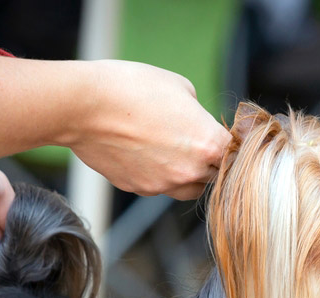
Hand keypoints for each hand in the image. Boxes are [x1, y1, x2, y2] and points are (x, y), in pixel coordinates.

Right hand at [67, 61, 231, 199]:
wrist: (84, 106)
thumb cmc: (133, 87)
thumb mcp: (180, 87)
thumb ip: (199, 113)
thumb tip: (200, 124)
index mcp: (209, 144)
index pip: (234, 153)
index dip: (229, 142)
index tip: (221, 133)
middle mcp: (191, 171)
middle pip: (215, 175)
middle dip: (210, 160)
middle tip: (193, 139)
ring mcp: (164, 185)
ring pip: (189, 188)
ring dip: (188, 174)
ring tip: (170, 150)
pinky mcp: (140, 189)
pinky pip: (159, 187)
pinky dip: (158, 175)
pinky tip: (143, 152)